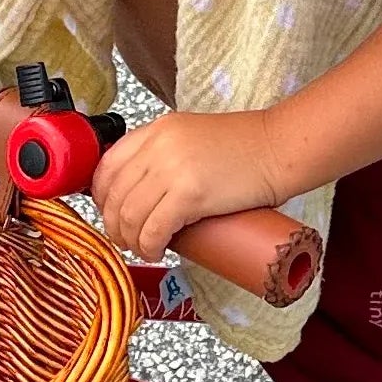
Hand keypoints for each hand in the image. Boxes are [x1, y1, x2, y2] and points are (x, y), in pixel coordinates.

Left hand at [92, 111, 286, 260]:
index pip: (107, 166)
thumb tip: (146, 193)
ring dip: (130, 240)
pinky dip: (149, 247)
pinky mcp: (190, 193)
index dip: (102, 198)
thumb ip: (166, 154)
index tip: (111, 214)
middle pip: (114, 194)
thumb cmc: (246, 148)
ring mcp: (172, 168)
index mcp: (157, 130)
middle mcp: (158, 145)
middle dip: (114, 225)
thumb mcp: (193, 136)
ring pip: (130, 216)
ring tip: (143, 249)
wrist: (279, 149)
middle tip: (127, 240)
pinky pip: (153, 229)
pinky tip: (156, 251)